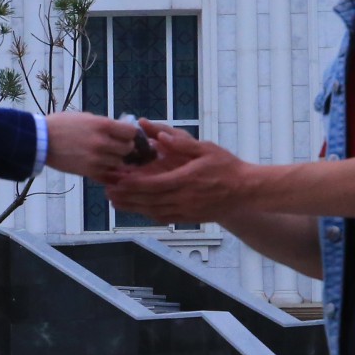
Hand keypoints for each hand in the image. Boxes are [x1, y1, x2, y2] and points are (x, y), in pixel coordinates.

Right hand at [43, 111, 144, 179]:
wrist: (42, 140)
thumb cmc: (62, 125)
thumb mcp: (86, 117)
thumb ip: (105, 124)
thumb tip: (121, 128)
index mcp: (102, 125)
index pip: (131, 132)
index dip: (129, 133)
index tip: (124, 135)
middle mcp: (102, 142)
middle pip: (128, 148)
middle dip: (124, 147)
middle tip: (116, 146)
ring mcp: (96, 159)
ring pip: (119, 162)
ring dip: (115, 160)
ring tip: (105, 155)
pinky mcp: (89, 171)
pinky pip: (107, 174)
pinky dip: (107, 171)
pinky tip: (101, 165)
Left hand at [107, 122, 262, 223]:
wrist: (246, 190)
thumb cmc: (227, 167)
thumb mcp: (206, 148)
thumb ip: (182, 143)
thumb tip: (160, 137)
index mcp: (186, 180)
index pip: (153, 184)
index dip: (132, 184)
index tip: (117, 180)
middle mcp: (184, 198)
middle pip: (149, 200)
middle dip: (126, 197)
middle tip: (107, 192)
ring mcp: (187, 210)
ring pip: (154, 211)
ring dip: (133, 207)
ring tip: (116, 202)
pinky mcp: (190, 217)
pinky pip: (165, 217)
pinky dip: (149, 214)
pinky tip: (138, 210)